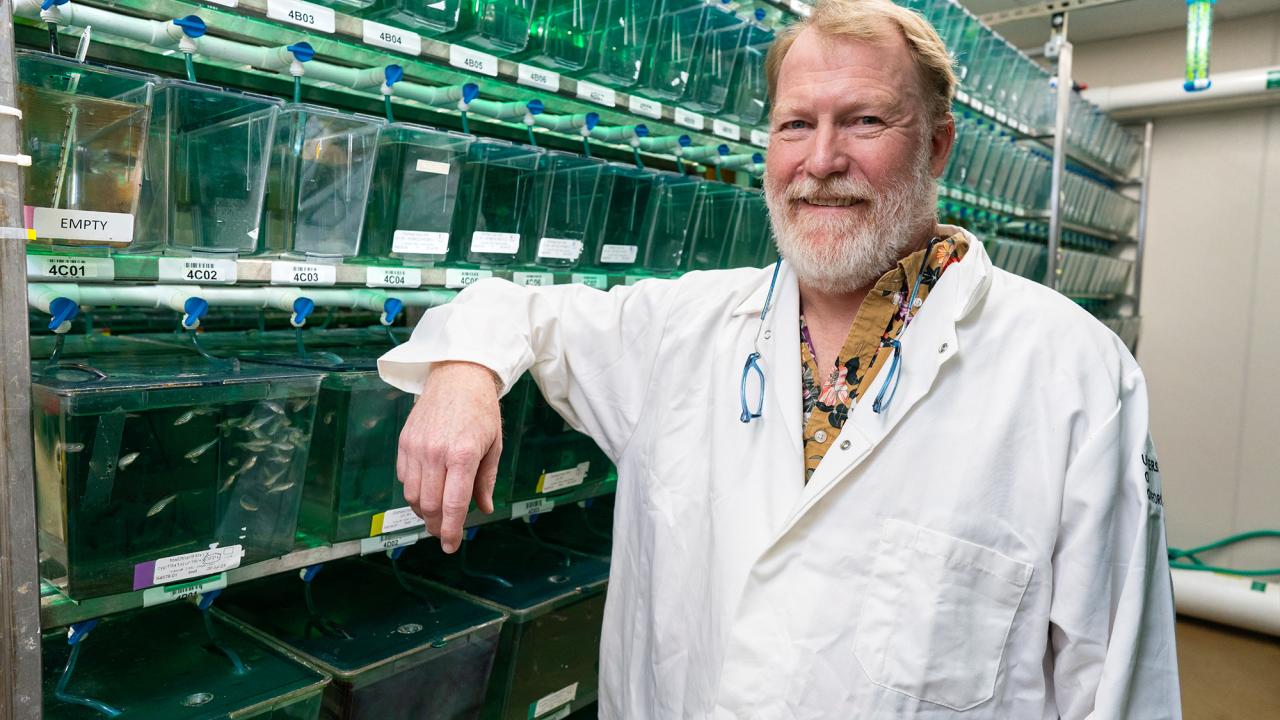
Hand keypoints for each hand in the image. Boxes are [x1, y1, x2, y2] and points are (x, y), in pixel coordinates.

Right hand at [397, 361, 502, 552]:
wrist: (457, 376)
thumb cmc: (481, 411)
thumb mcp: (494, 446)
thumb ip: (486, 481)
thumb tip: (483, 509)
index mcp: (464, 455)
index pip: (453, 504)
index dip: (451, 531)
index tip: (451, 546)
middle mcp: (436, 453)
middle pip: (429, 505)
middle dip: (437, 525)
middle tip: (445, 533)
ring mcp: (417, 447)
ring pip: (412, 496)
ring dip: (424, 511)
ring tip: (437, 513)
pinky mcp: (404, 442)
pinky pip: (404, 478)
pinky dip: (413, 492)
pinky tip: (426, 491)